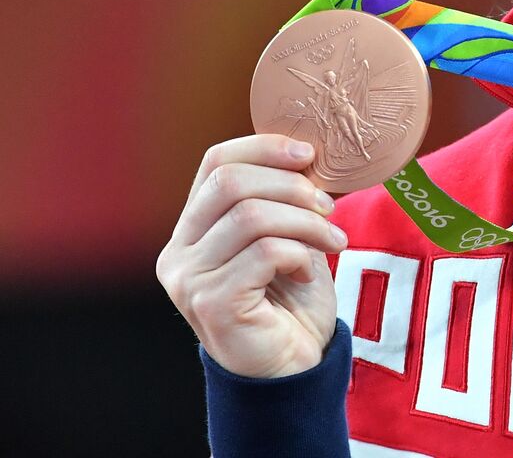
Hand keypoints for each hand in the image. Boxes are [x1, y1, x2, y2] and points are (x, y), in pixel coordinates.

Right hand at [156, 135, 345, 377]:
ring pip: (251, 216)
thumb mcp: (288, 234)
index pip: (216, 162)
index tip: (310, 153)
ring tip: (332, 240)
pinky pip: (264, 253)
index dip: (264, 147)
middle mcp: (179, 253)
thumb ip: (284, 197)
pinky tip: (308, 271)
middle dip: (292, 186)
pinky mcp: (212, 305)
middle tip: (329, 206)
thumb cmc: (291, 298)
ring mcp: (190, 281)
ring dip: (306, 222)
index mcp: (192, 227)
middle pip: (231, 182)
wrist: (294, 365)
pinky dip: (299, 253)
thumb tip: (308, 152)